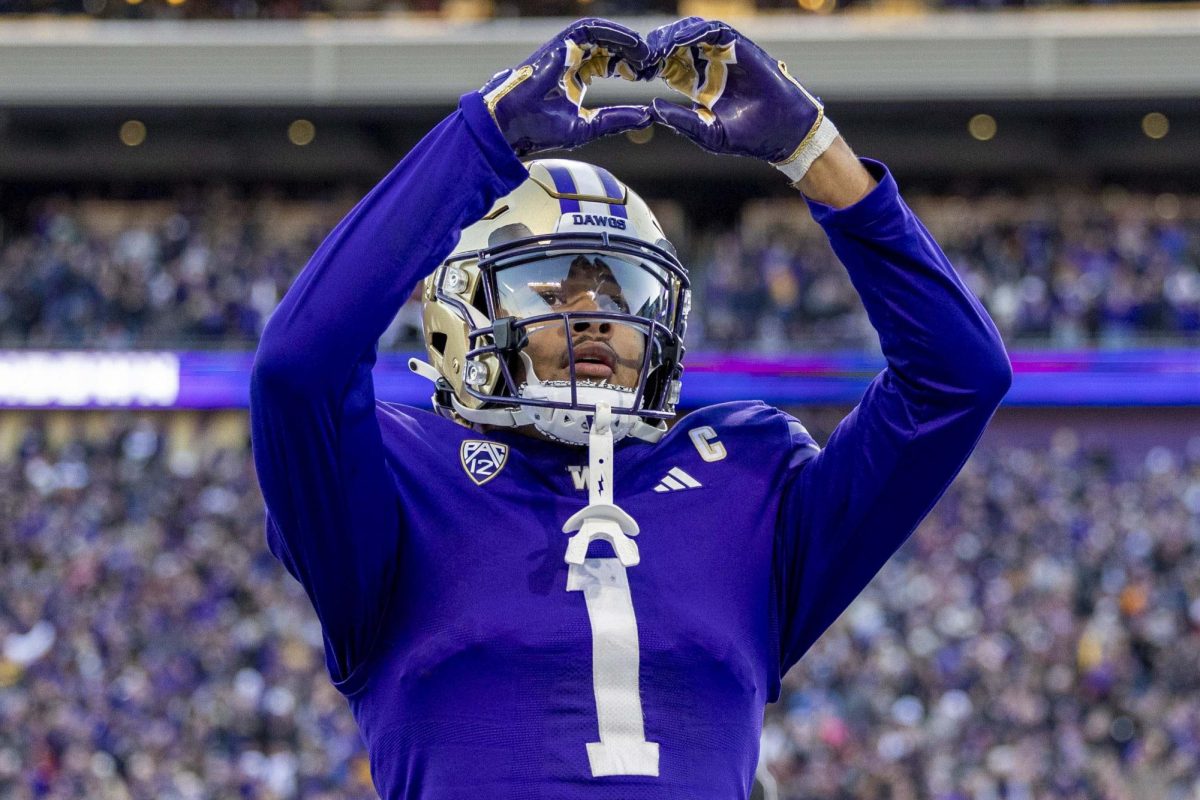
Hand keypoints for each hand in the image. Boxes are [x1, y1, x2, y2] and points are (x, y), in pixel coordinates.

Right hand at [480, 18, 652, 156]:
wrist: (511, 126)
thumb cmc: (539, 129)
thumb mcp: (588, 126)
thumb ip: (616, 119)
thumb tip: (646, 117)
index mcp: (574, 79)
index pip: (607, 64)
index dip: (627, 66)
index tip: (643, 75)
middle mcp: (570, 62)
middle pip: (607, 48)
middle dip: (630, 53)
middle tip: (649, 64)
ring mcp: (563, 52)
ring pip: (601, 36)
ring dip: (625, 41)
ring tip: (644, 53)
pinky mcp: (558, 45)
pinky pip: (589, 29)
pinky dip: (612, 32)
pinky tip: (630, 43)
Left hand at [645, 18, 837, 179]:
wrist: (781, 134)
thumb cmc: (748, 137)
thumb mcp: (707, 132)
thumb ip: (680, 120)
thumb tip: (651, 109)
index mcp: (699, 86)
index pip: (670, 68)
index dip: (652, 67)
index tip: (635, 71)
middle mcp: (710, 67)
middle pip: (677, 47)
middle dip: (658, 48)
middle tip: (641, 54)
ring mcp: (725, 55)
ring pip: (693, 34)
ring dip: (673, 36)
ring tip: (657, 46)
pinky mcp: (741, 47)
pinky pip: (716, 30)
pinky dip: (696, 31)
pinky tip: (680, 40)